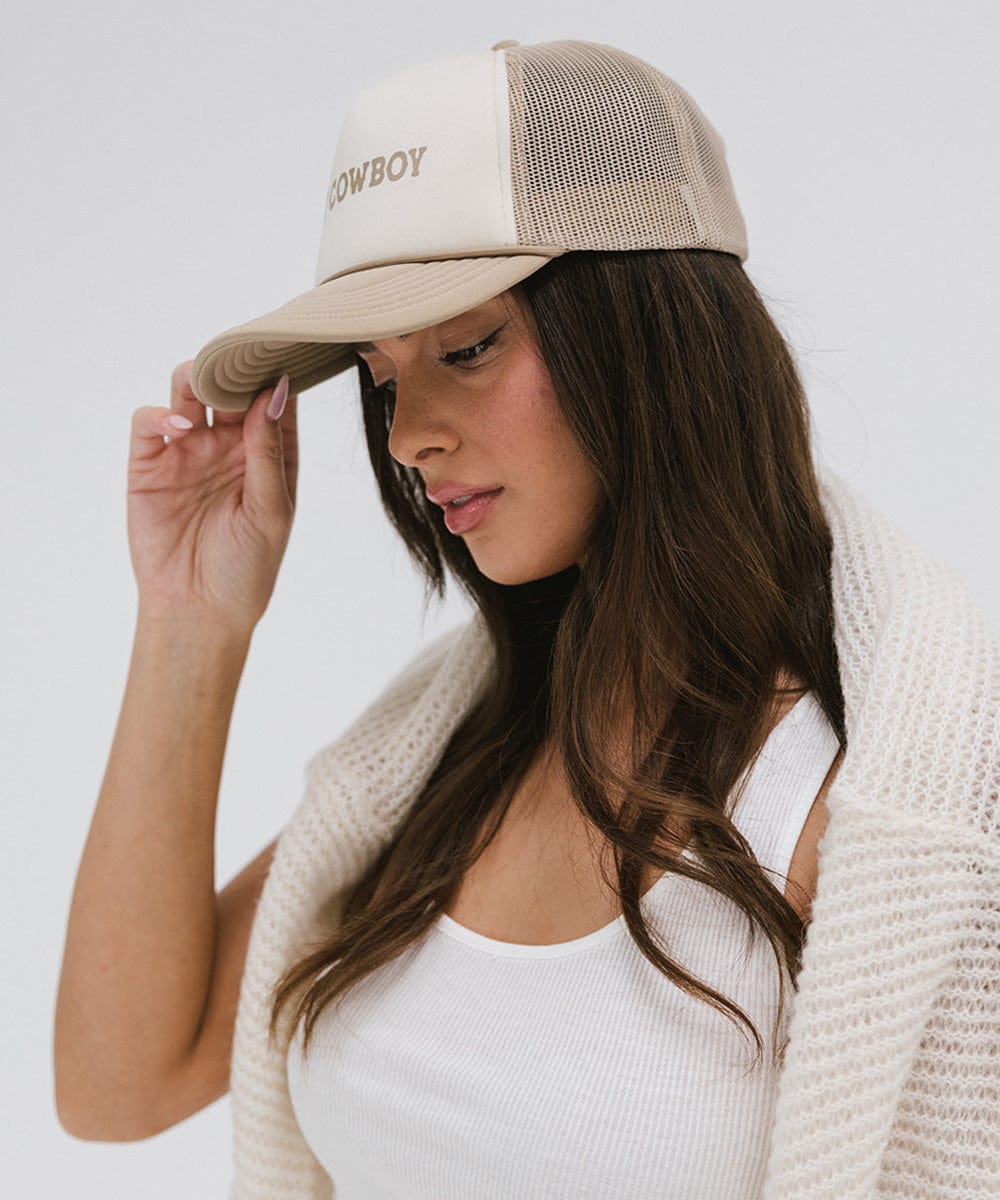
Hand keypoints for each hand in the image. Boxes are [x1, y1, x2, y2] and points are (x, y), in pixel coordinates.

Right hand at [126, 361, 298, 632]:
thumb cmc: (247, 568)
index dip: (277, 372)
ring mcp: (188, 450)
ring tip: (206, 386)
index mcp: (268, 453)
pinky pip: (149, 421)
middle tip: (239, 360)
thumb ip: (269, 452)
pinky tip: (179, 425)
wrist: (199, 611)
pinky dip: (160, 413)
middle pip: (230, 386)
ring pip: (188, 391)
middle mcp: (229, 445)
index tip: (282, 350)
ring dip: (196, 377)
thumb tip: (273, 393)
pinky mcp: (149, 463)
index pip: (274, 398)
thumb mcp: (271, 511)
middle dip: (234, 367)